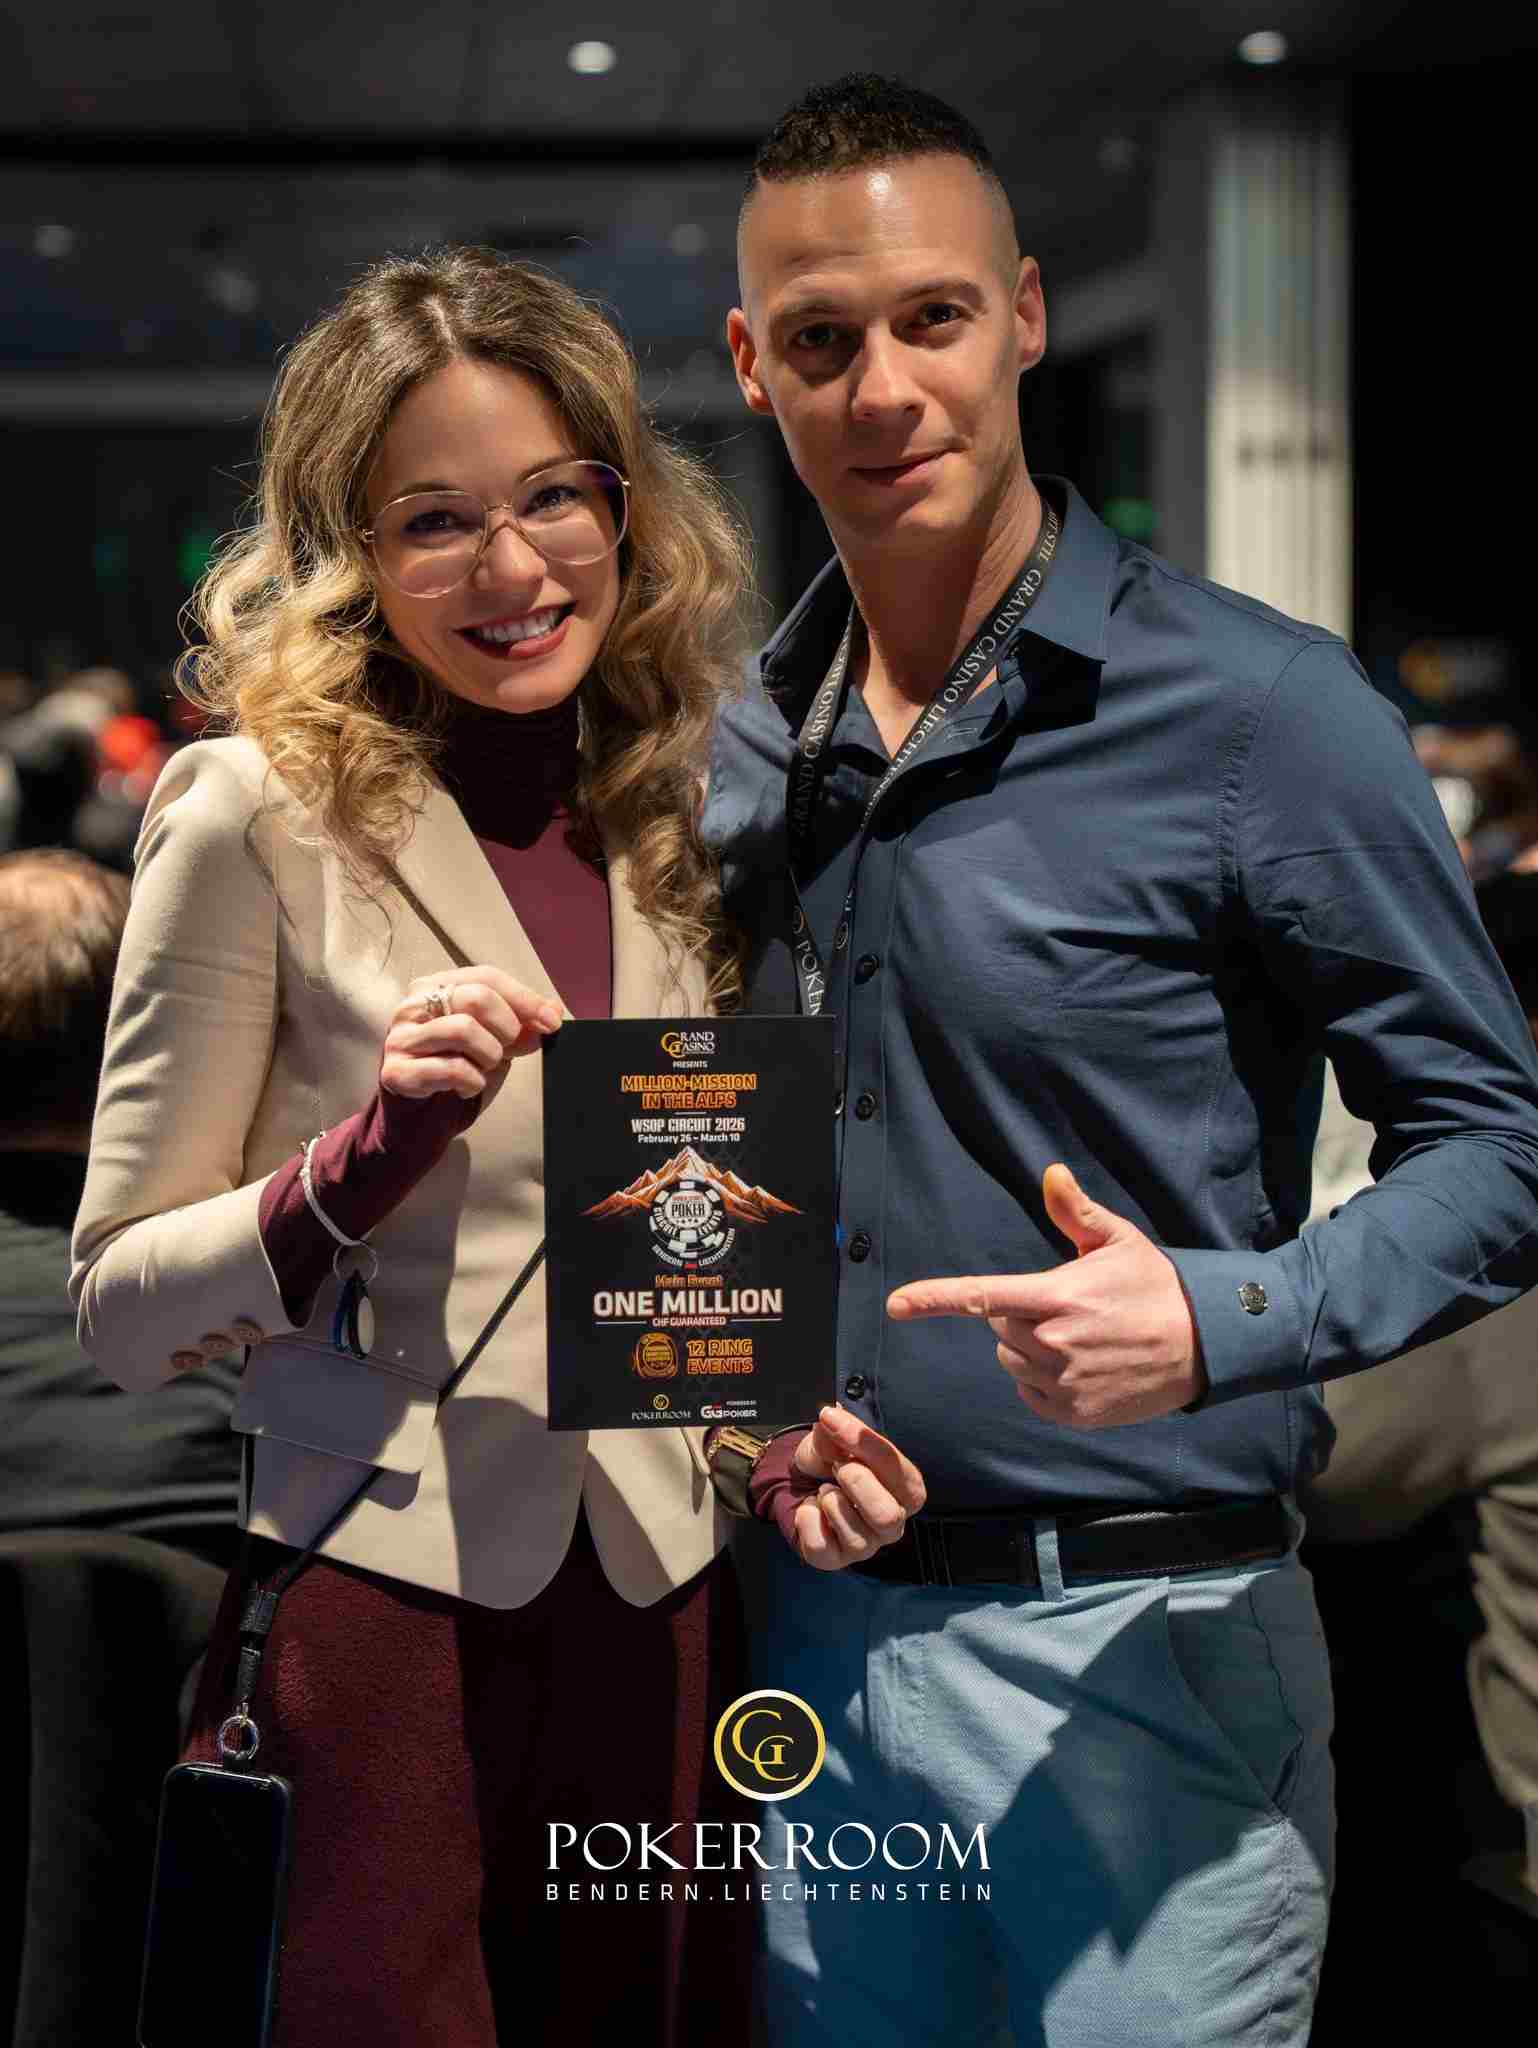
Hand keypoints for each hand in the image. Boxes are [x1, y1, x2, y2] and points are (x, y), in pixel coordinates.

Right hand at [380, 967, 561, 1102]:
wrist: (422, 1117)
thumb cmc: (458, 1069)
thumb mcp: (495, 1041)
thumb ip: (520, 1024)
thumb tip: (552, 1011)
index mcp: (435, 986)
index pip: (486, 977)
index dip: (525, 999)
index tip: (552, 1023)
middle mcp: (412, 1006)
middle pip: (476, 997)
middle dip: (506, 1028)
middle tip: (507, 1050)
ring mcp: (401, 1038)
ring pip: (464, 1030)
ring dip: (489, 1056)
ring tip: (484, 1068)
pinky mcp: (396, 1071)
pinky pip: (453, 1069)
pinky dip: (473, 1082)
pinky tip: (468, 1087)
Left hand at [789, 1405, 926, 1569]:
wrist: (800, 1481)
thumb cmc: (831, 1461)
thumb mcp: (835, 1438)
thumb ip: (840, 1429)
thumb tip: (832, 1418)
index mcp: (905, 1488)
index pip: (899, 1470)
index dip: (866, 1444)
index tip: (832, 1420)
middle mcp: (892, 1522)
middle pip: (887, 1515)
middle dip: (857, 1483)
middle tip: (837, 1466)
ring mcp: (865, 1545)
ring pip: (857, 1538)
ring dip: (831, 1503)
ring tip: (824, 1490)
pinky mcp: (835, 1559)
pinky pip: (821, 1547)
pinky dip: (808, 1520)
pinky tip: (810, 1508)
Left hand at [886, 1163, 1206, 1426]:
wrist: (1204, 1345)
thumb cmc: (1155, 1286)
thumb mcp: (1119, 1241)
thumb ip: (1077, 1212)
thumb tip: (1051, 1173)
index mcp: (1057, 1296)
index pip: (983, 1296)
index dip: (935, 1299)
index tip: (897, 1305)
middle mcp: (1054, 1342)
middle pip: (999, 1328)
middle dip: (1020, 1315)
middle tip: (1066, 1308)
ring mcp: (1063, 1381)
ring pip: (1012, 1361)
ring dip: (1030, 1349)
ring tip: (1080, 1338)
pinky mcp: (1073, 1412)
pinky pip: (1031, 1394)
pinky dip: (1044, 1381)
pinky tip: (1081, 1366)